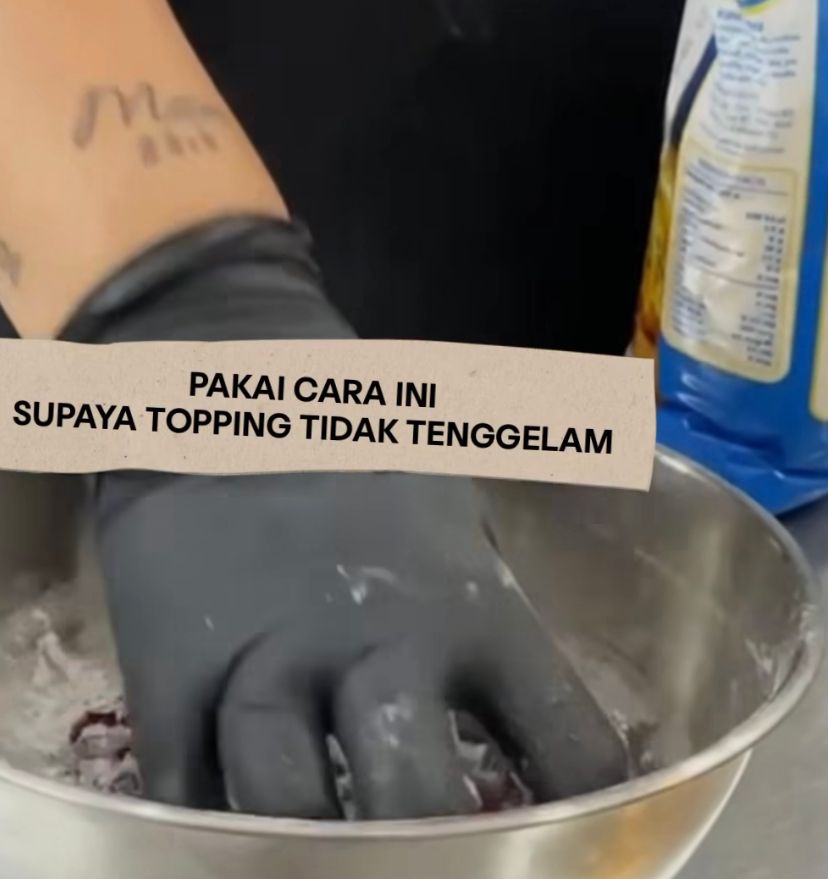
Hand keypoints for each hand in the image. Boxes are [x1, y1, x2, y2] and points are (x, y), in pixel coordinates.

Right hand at [65, 217, 626, 818]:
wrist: (236, 390)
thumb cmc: (362, 450)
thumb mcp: (455, 516)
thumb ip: (480, 611)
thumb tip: (508, 700)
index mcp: (471, 608)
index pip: (564, 742)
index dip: (595, 808)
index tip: (591, 834)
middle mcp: (378, 646)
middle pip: (418, 802)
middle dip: (434, 856)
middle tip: (440, 860)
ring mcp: (270, 659)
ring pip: (290, 812)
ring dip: (314, 854)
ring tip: (330, 861)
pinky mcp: (175, 666)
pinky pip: (191, 788)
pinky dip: (215, 827)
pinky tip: (235, 836)